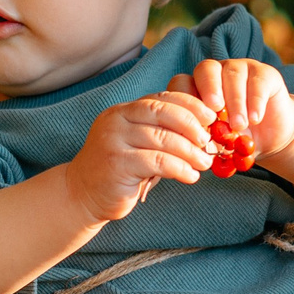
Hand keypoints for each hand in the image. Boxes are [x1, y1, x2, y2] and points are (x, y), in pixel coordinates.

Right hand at [63, 92, 216, 221]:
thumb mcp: (139, 145)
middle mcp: (116, 120)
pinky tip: (191, 176)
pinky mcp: (117, 163)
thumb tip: (205, 131)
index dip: (190, 106)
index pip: (162, 98)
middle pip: (163, 113)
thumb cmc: (120, 170)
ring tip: (205, 163)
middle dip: (192, 126)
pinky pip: (158, 162)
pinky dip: (180, 169)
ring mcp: (114, 140)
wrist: (82, 194)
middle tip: (208, 143)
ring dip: (191, 152)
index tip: (211, 119)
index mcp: (123, 110)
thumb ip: (162, 132)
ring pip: (164, 139)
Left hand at [167, 58, 293, 161]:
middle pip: (206, 69)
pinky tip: (255, 119)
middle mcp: (216, 73)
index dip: (186, 99)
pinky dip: (255, 101)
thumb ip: (204, 139)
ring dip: (235, 102)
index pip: (182, 83)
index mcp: (197, 87)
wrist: (270, 140)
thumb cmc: (235, 140)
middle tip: (215, 111)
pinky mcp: (265, 73)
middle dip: (210, 89)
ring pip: (233, 74)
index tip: (196, 120)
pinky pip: (258, 80)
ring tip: (239, 126)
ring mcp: (241, 69)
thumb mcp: (216, 143)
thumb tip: (194, 143)